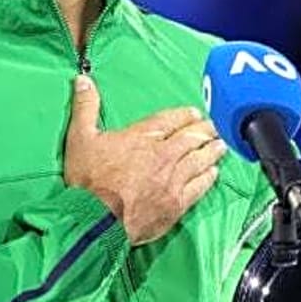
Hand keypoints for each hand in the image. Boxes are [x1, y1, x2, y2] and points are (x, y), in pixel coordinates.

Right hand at [63, 74, 226, 245]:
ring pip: (200, 160)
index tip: (195, 113)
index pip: (171, 120)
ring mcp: (172, 180)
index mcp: (142, 137)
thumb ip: (85, 107)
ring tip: (221, 145)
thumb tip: (83, 80)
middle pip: (192, 138)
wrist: (96, 221)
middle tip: (215, 126)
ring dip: (212, 150)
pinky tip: (214, 173)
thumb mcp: (79, 138)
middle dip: (205, 130)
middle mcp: (163, 155)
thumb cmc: (87, 181)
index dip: (185, 115)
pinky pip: (200, 187)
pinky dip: (208, 177)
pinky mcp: (176, 204)